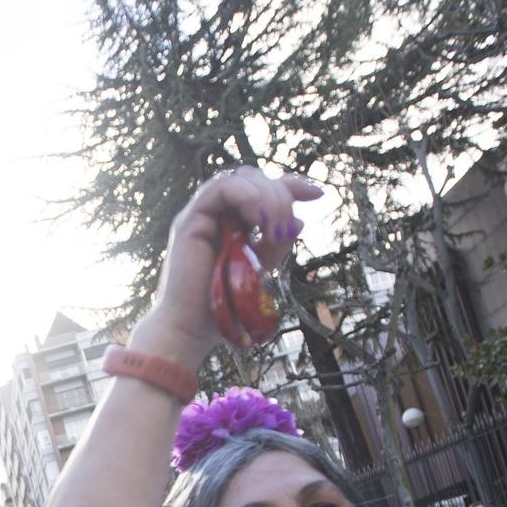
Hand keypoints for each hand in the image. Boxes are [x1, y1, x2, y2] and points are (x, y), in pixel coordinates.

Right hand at [127, 167, 323, 370]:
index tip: (317, 194)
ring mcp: (202, 214)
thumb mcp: (260, 267)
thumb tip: (300, 221)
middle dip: (281, 198)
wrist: (192, 328)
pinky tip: (257, 222)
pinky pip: (222, 188)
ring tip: (271, 231)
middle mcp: (216, 213)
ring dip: (266, 199)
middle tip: (284, 232)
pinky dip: (246, 197)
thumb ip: (278, 242)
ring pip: (242, 178)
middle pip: (256, 178)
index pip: (262, 187)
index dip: (290, 185)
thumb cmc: (224, 304)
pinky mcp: (190, 221)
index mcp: (233, 221)